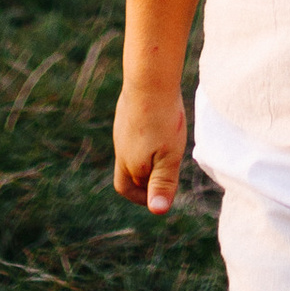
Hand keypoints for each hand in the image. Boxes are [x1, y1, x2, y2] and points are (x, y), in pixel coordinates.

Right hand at [112, 83, 188, 213]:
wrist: (149, 78)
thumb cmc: (161, 120)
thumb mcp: (168, 156)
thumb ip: (163, 183)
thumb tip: (157, 212)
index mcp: (129, 163)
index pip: (128, 189)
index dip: (142, 196)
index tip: (158, 195)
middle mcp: (121, 147)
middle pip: (128, 172)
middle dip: (145, 179)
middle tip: (166, 175)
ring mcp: (121, 128)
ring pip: (131, 150)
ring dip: (146, 156)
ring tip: (168, 149)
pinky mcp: (126, 112)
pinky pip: (133, 132)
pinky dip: (146, 137)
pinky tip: (161, 125)